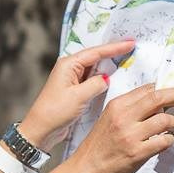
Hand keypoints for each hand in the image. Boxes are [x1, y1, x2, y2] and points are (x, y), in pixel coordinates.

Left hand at [17, 39, 135, 149]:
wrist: (41, 129)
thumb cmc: (55, 112)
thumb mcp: (79, 97)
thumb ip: (96, 84)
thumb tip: (107, 79)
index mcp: (69, 64)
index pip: (96, 52)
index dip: (115, 47)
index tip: (130, 43)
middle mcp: (70, 68)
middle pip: (96, 57)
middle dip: (113, 52)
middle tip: (132, 47)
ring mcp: (73, 79)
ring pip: (96, 68)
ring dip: (110, 65)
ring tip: (127, 59)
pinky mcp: (75, 90)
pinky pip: (93, 80)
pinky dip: (104, 78)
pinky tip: (115, 78)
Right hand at [67, 84, 173, 172]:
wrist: (86, 169)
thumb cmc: (99, 145)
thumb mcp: (109, 118)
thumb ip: (130, 108)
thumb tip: (156, 101)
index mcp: (117, 104)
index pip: (147, 89)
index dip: (166, 88)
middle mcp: (124, 116)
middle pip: (159, 98)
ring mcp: (131, 134)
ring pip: (165, 120)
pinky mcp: (138, 152)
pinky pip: (164, 141)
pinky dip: (170, 141)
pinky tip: (166, 142)